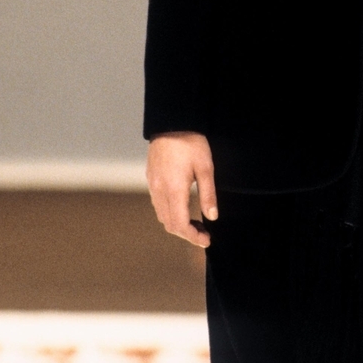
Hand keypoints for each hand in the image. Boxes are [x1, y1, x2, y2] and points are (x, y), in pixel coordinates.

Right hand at [147, 133, 217, 248]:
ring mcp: (153, 185)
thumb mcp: (206, 168)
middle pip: (169, 224)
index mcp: (174, 190)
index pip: (179, 224)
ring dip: (178, 224)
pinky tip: (183, 207)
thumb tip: (212, 217)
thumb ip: (208, 194)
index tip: (206, 240)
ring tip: (196, 222)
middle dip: (186, 233)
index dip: (192, 237)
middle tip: (204, 233)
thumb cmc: (191, 143)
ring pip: (162, 215)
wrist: (171, 123)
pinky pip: (158, 204)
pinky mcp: (151, 179)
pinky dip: (170, 213)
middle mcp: (159, 191)